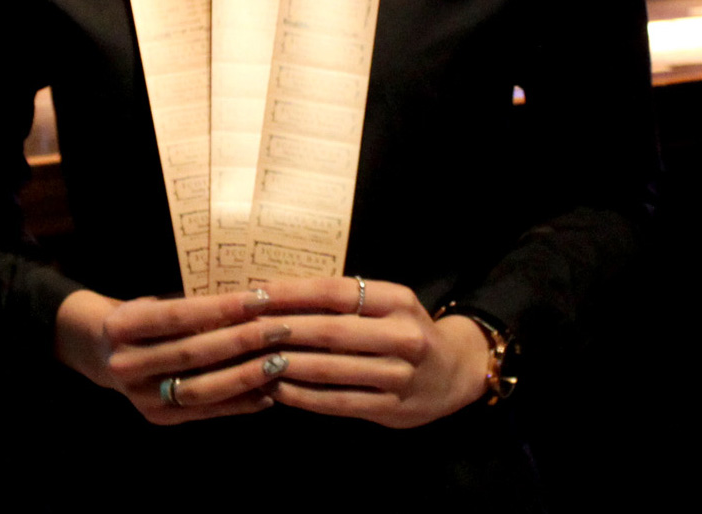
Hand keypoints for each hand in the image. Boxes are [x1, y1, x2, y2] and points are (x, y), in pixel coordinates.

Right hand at [54, 287, 294, 423]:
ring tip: (280, 361)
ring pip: (200, 388)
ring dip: (245, 376)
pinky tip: (268, 392)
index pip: (178, 316)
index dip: (220, 308)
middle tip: (280, 329)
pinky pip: (204, 411)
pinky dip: (239, 403)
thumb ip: (193, 305)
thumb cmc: (145, 317)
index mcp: (122, 326)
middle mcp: (125, 364)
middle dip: (241, 340)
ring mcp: (138, 396)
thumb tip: (254, 299)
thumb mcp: (156, 302)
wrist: (102, 352)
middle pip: (192, 353)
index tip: (259, 298)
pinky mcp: (155, 418)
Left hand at [257, 277, 490, 428]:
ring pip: (331, 370)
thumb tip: (276, 293)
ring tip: (254, 360)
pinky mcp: (391, 409)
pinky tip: (277, 389)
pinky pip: (337, 401)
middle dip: (283, 329)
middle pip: (331, 331)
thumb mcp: (386, 305)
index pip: (336, 292)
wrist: (455, 372)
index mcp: (397, 301)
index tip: (256, 294)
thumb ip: (343, 300)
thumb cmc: (404, 329)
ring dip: (287, 365)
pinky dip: (303, 396)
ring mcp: (399, 375)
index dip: (293, 293)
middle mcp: (402, 335)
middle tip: (246, 329)